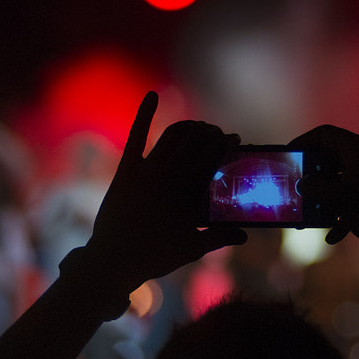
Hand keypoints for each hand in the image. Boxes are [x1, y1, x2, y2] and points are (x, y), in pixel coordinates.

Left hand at [83, 92, 246, 290]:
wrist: (113, 262)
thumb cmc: (154, 258)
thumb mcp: (191, 249)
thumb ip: (220, 237)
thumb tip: (245, 235)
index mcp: (187, 195)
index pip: (212, 160)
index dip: (224, 146)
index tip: (234, 140)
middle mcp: (167, 178)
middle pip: (194, 144)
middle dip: (210, 133)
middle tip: (218, 134)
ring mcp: (145, 173)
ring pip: (172, 136)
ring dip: (188, 127)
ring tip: (198, 127)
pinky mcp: (126, 172)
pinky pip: (136, 138)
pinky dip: (144, 115)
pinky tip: (152, 96)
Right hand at [288, 124, 358, 253]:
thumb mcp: (335, 198)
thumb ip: (313, 188)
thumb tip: (303, 185)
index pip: (325, 134)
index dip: (304, 141)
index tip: (289, 153)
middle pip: (332, 155)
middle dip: (313, 172)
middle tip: (297, 183)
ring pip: (341, 177)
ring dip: (325, 194)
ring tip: (312, 210)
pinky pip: (354, 192)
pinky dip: (341, 208)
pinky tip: (334, 232)